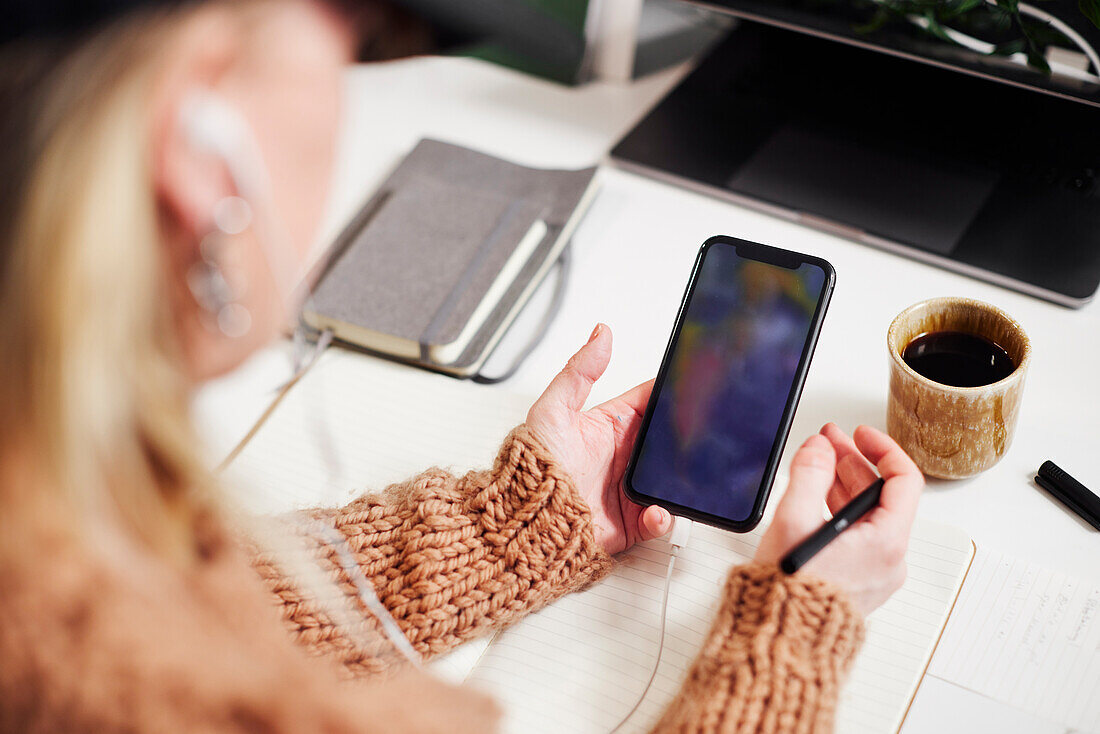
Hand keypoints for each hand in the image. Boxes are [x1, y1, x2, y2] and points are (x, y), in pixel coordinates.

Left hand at [526, 324, 672, 554]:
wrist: (525, 521)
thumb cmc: (532, 467)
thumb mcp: (553, 410)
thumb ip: (579, 371)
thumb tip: (600, 333)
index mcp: (608, 425)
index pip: (649, 402)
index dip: (671, 394)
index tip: (690, 386)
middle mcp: (622, 456)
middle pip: (667, 441)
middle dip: (683, 439)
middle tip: (697, 437)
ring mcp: (629, 489)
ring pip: (669, 480)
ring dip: (677, 481)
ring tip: (674, 482)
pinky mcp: (631, 522)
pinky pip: (659, 518)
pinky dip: (663, 517)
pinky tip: (655, 511)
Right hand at [754, 423, 924, 615]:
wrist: (782, 641)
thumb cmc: (791, 593)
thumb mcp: (794, 519)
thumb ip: (809, 474)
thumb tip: (819, 448)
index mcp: (886, 542)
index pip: (903, 480)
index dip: (881, 448)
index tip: (858, 434)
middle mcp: (889, 559)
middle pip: (883, 496)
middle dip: (853, 463)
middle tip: (828, 442)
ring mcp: (875, 573)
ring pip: (868, 515)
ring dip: (843, 484)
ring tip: (817, 463)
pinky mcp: (857, 582)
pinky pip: (858, 536)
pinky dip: (839, 510)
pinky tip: (814, 498)